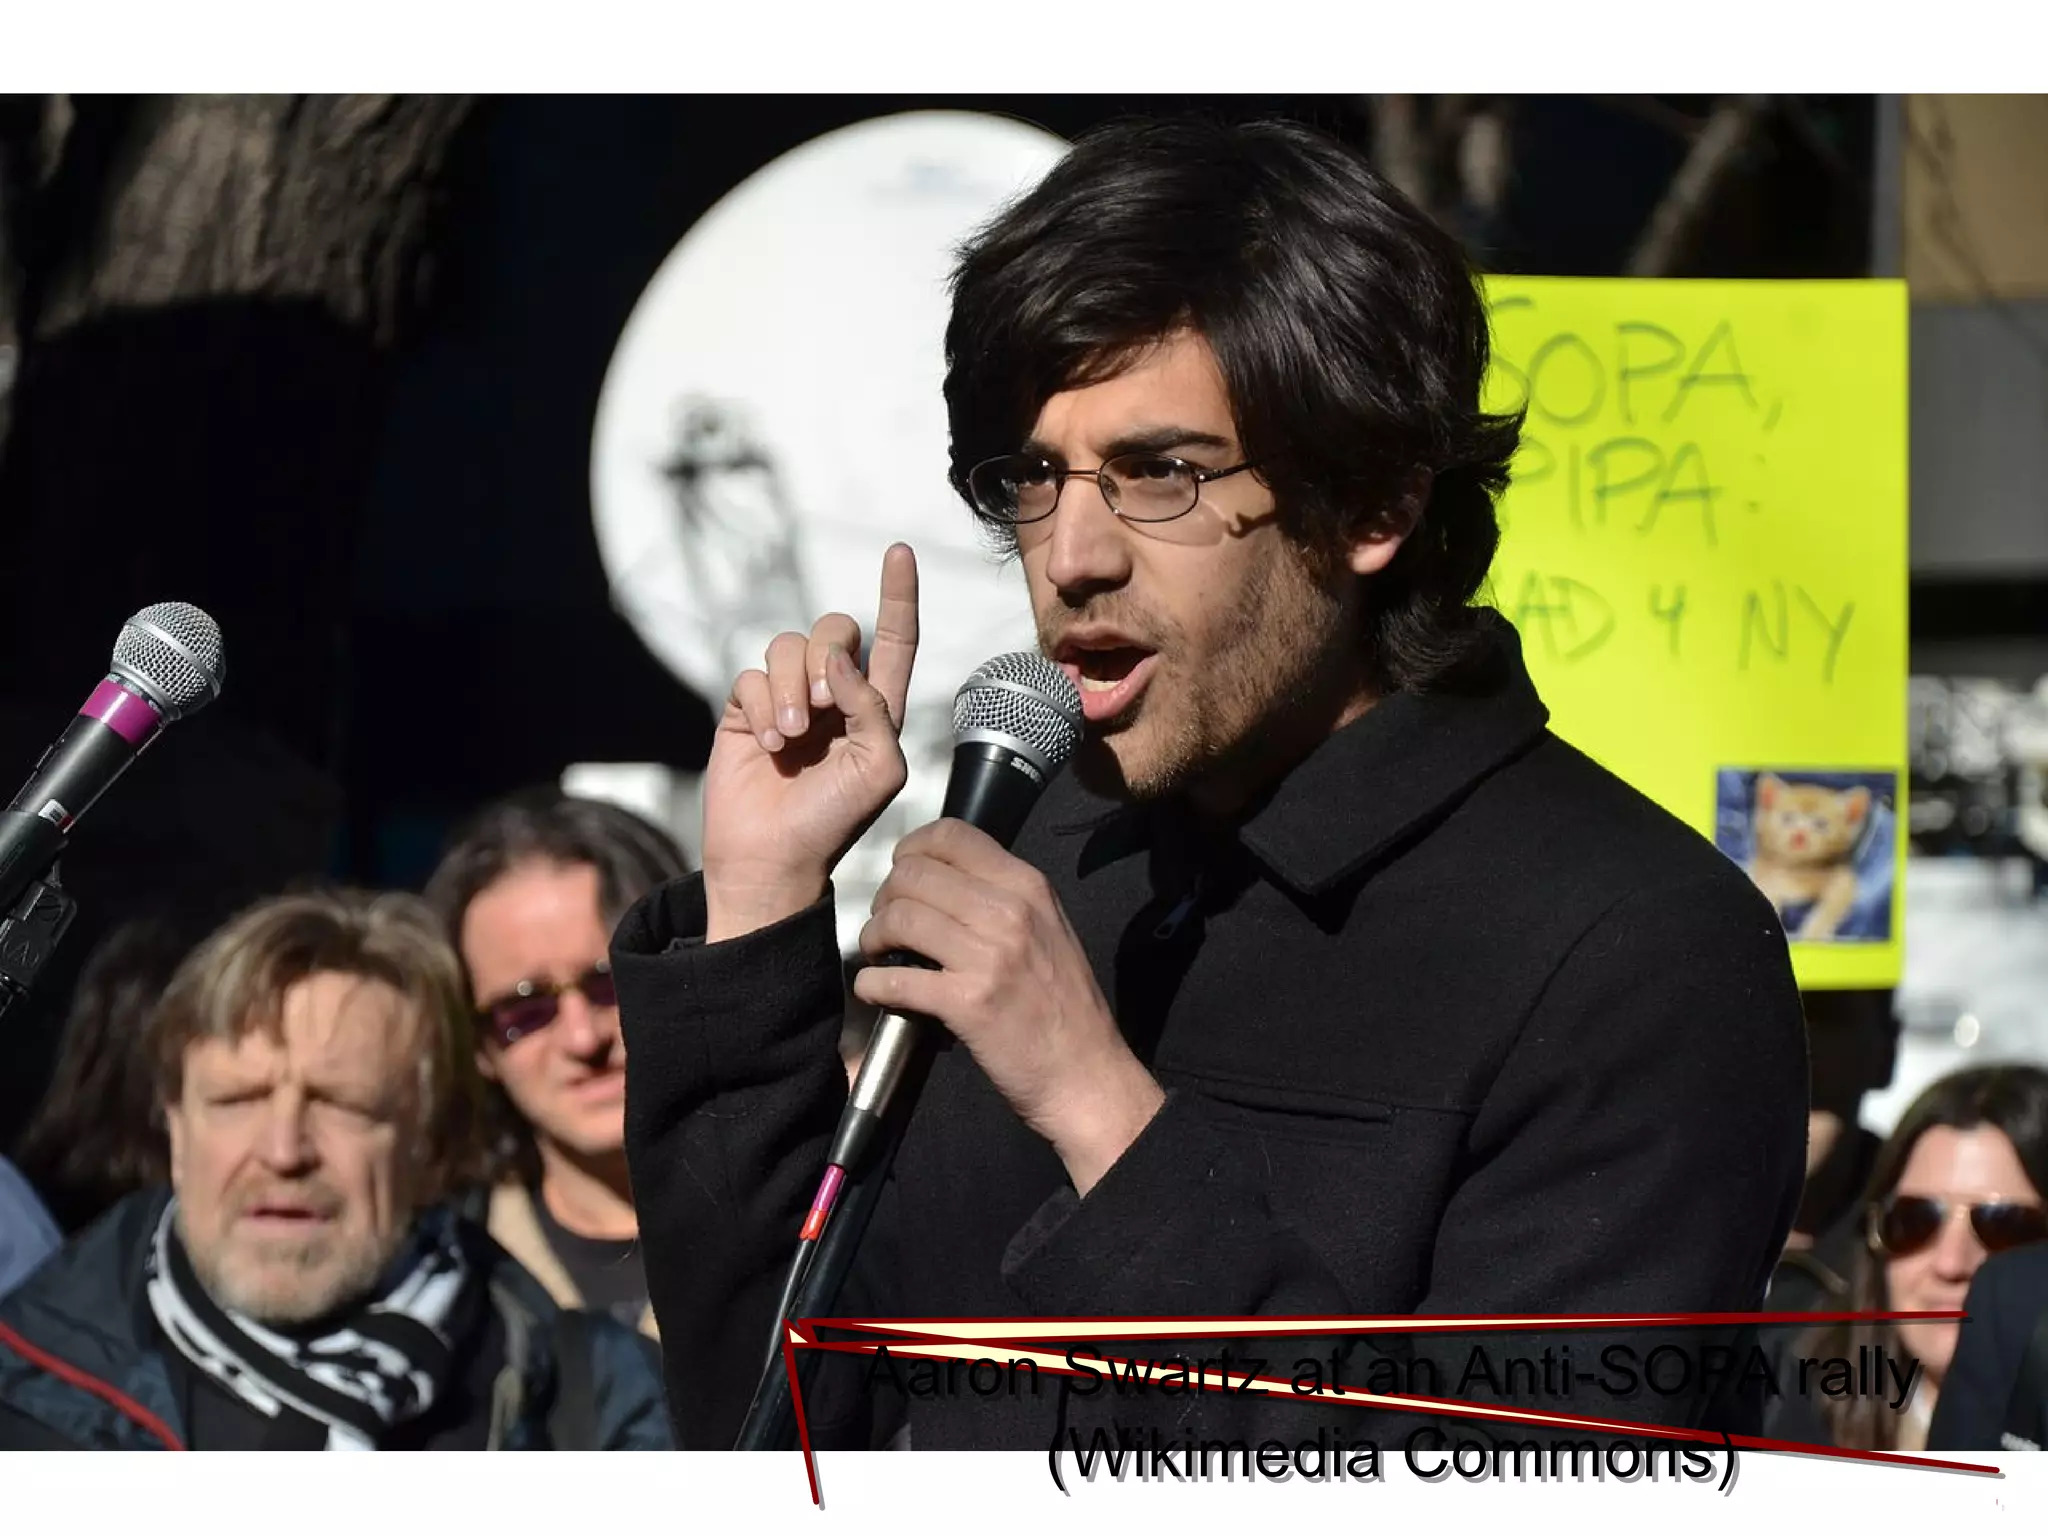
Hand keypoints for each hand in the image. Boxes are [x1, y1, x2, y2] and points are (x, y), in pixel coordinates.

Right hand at [700, 544, 919, 941]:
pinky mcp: (746, 709)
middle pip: (835, 628)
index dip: (899, 594)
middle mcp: (834, 694)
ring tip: (792, 736)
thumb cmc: (835, 821)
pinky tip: (769, 745)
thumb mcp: (880, 768)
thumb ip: (873, 707)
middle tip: (820, 710)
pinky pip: (751, 674)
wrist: (774, 856)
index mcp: (877, 706)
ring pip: (788, 644)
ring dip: (790, 687)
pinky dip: (762, 706)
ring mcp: (789, 698)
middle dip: (826, 657)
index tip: (901, 551)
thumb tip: (839, 660)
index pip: (894, 638)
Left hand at [853, 819, 1164, 1195]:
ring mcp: (989, 956)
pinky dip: (872, 984)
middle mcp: (1010, 911)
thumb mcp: (1048, 928)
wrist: (1087, 1074)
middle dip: (885, 897)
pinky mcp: (968, 1003)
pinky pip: (895, 979)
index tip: (901, 874)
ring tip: (879, 954)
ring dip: (873, 937)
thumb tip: (940, 878)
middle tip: (886, 924)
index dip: (910, 849)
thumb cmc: (1064, 1004)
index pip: (951, 834)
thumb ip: (1003, 897)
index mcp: (1028, 886)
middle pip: (914, 874)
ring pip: (900, 918)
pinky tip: (874, 990)